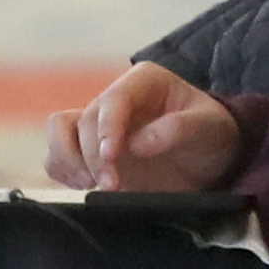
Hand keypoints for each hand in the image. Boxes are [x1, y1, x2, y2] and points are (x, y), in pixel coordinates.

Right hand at [40, 61, 243, 199]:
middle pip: (85, 121)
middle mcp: (115, 99)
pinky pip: (58, 155)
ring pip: (60, 131)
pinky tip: (84, 187)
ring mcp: (99, 125)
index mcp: (143, 82)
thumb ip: (177, 130)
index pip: (114, 100)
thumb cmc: (211, 134)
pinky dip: (62, 171)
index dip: (107, 127)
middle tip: (112, 186)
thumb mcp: (208, 127)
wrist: (209, 159)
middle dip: (93, 156)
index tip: (111, 156)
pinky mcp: (88, 151)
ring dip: (68, 160)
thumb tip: (139, 144)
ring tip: (91, 185)